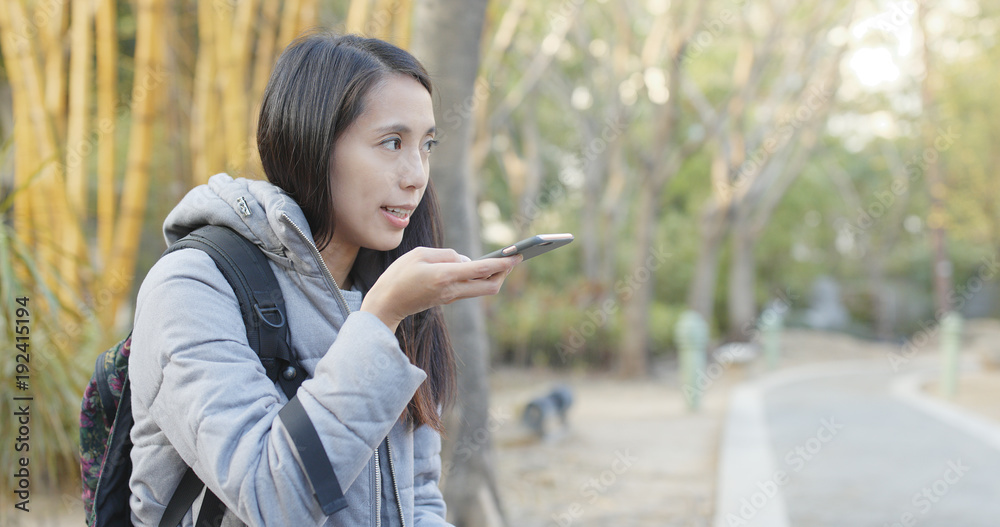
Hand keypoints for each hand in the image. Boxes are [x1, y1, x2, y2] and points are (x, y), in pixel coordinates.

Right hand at [360, 247, 521, 332]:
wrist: (386, 305)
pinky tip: (484, 268)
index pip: (481, 269)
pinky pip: (471, 289)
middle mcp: (452, 289)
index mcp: (446, 276)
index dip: (502, 262)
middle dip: (506, 272)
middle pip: (490, 285)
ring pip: (483, 289)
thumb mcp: (419, 254)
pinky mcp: (447, 299)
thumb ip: (445, 254)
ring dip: (496, 275)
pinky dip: (481, 278)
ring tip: (505, 260)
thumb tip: (464, 260)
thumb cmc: (398, 276)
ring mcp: (451, 297)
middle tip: (516, 257)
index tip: (517, 254)